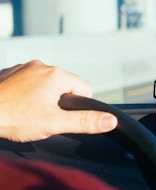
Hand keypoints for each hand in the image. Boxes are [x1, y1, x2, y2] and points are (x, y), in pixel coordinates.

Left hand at [0, 60, 117, 141]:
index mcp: (57, 75)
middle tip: (41, 119)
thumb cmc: (13, 118)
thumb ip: (85, 121)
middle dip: (57, 103)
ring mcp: (23, 67)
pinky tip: (15, 107)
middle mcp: (42, 66)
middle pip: (64, 86)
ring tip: (25, 114)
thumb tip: (111, 121)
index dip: (77, 108)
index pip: (84, 89)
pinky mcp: (9, 73)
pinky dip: (24, 95)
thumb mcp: (54, 124)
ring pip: (44, 84)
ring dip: (40, 98)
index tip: (60, 118)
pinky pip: (26, 83)